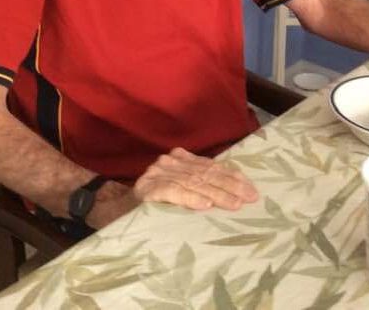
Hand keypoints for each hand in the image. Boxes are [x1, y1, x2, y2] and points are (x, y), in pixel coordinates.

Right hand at [132, 147, 257, 211]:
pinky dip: (190, 199)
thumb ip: (200, 184)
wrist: (118, 209)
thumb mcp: (180, 189)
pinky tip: (205, 206)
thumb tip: (237, 192)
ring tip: (234, 204)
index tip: (251, 189)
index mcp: (179, 159)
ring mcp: (157, 174)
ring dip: (216, 194)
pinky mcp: (148, 190)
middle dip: (230, 187)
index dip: (232, 177)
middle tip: (249, 198)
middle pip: (205, 174)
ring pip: (193, 183)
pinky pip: (173, 192)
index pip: (211, 167)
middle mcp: (169, 163)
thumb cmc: (155, 202)